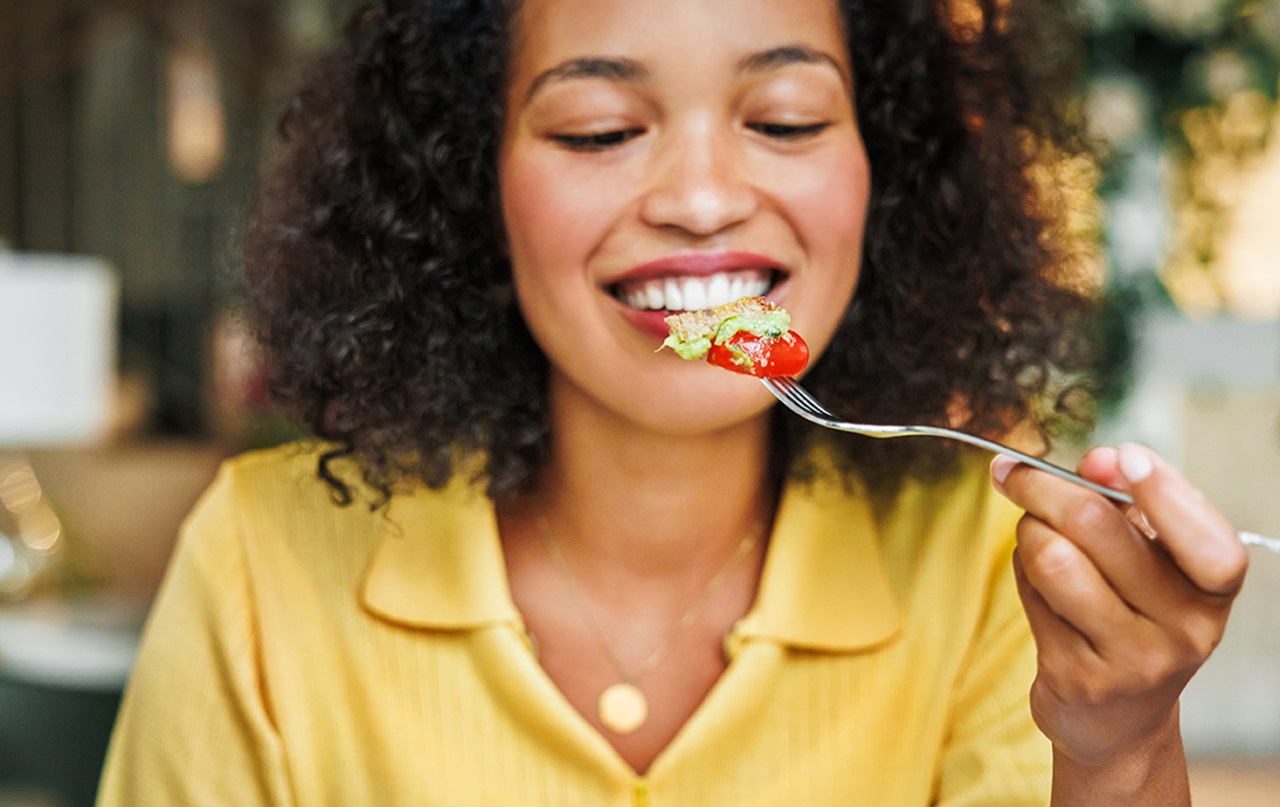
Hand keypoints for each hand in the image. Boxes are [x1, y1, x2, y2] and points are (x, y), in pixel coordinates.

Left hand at [990, 444, 1247, 776]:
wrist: (1119, 719)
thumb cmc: (1134, 615)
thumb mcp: (1151, 561)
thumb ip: (1128, 504)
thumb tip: (1098, 461)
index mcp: (1213, 590)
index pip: (1209, 544)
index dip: (1167, 493)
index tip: (1122, 456)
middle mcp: (1185, 629)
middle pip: (1098, 527)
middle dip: (1043, 486)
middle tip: (1015, 472)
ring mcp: (1131, 659)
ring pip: (1052, 558)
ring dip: (1026, 531)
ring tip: (1033, 535)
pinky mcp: (1077, 677)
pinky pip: (1030, 595)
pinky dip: (1021, 572)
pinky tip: (1036, 581)